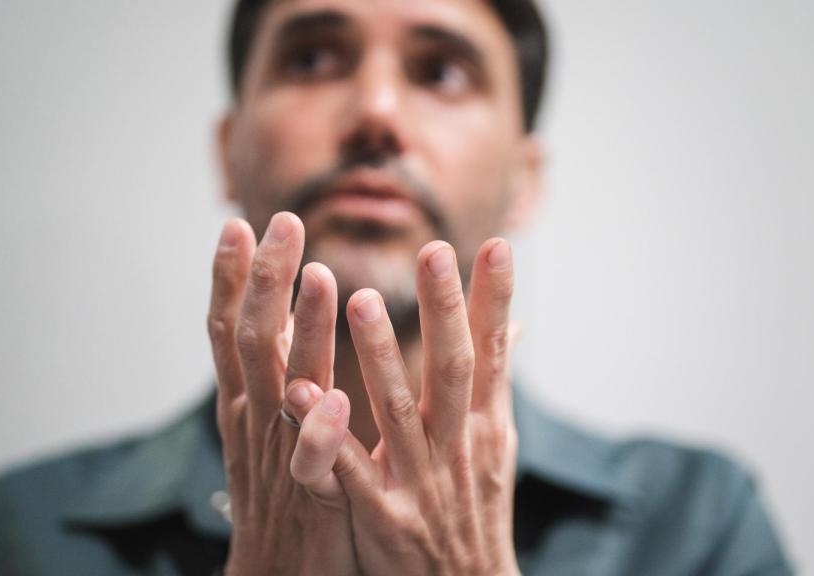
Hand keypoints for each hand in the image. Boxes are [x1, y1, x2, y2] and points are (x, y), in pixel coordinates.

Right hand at [208, 213, 358, 575]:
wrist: (281, 572)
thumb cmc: (292, 488)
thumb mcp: (282, 419)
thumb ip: (294, 365)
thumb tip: (307, 306)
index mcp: (251, 399)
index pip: (233, 328)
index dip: (233, 278)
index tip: (240, 224)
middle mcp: (255, 418)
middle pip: (252, 338)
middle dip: (266, 279)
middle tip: (284, 222)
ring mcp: (278, 456)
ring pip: (283, 384)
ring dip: (300, 332)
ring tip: (321, 278)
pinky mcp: (309, 496)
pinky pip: (311, 463)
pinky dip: (317, 431)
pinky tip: (333, 400)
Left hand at [321, 239, 520, 575]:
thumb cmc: (471, 508)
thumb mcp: (493, 445)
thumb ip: (493, 381)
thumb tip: (512, 325)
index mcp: (482, 426)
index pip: (491, 352)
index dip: (494, 299)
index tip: (496, 245)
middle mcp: (457, 447)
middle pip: (453, 371)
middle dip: (445, 310)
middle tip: (433, 252)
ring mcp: (421, 482)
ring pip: (399, 412)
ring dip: (380, 356)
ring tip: (358, 300)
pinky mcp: (384, 518)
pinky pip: (352, 472)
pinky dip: (328, 436)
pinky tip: (301, 395)